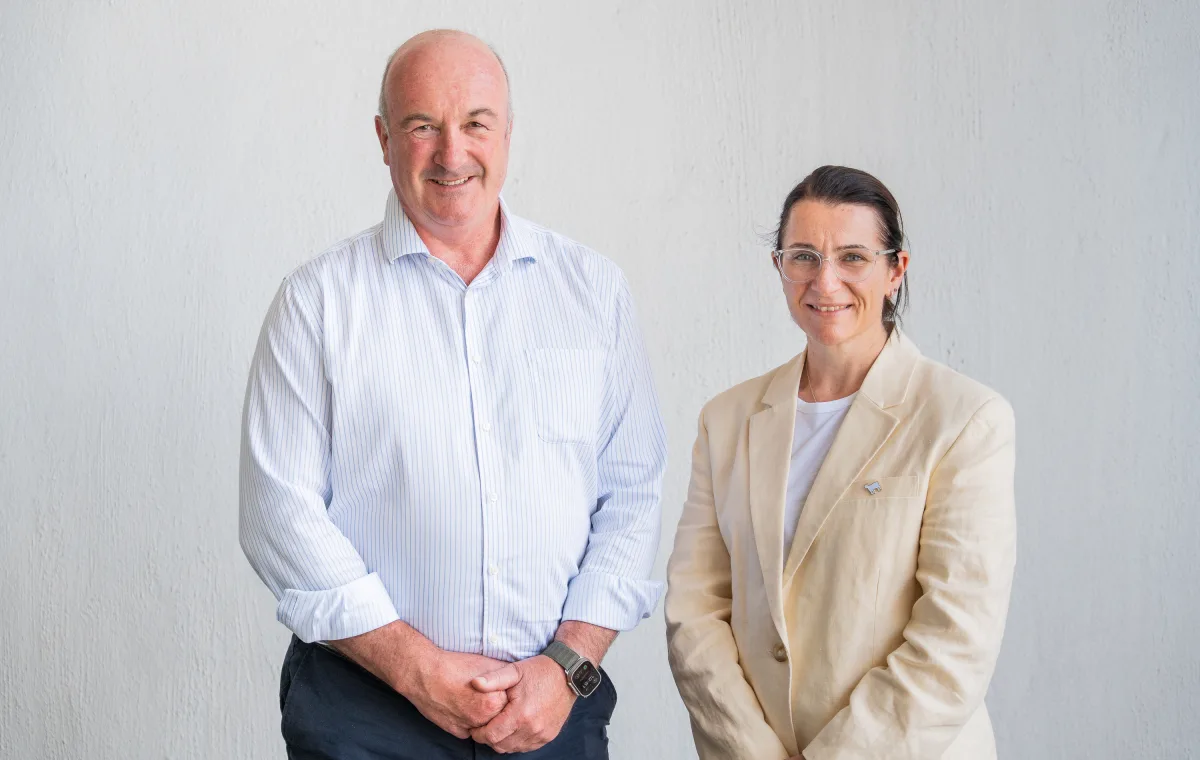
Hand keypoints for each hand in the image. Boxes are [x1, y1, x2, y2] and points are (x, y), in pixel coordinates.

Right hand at [330, 622, 517, 739]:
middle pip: (500, 716)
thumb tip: (518, 680)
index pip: (512, 703)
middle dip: (498, 707)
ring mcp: (468, 727)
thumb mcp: (487, 664)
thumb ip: (505, 676)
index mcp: (494, 702)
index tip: (503, 688)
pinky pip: (471, 730)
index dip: (508, 694)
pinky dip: (471, 722)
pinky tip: (465, 706)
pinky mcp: (456, 731)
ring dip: (485, 717)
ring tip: (476, 699)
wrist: (424, 674)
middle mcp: (483, 719)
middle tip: (489, 694)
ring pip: (486, 725)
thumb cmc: (455, 665)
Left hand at [468, 655, 576, 752]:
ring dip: (503, 741)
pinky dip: (517, 742)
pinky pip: (527, 747)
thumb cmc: (539, 670)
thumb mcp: (514, 670)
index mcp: (520, 714)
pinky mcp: (549, 736)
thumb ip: (493, 679)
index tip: (475, 727)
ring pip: (513, 748)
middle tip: (485, 726)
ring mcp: (542, 734)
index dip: (479, 733)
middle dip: (489, 738)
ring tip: (499, 726)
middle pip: (500, 745)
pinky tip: (514, 729)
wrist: (567, 673)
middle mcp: (532, 728)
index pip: (491, 736)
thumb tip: (474, 683)